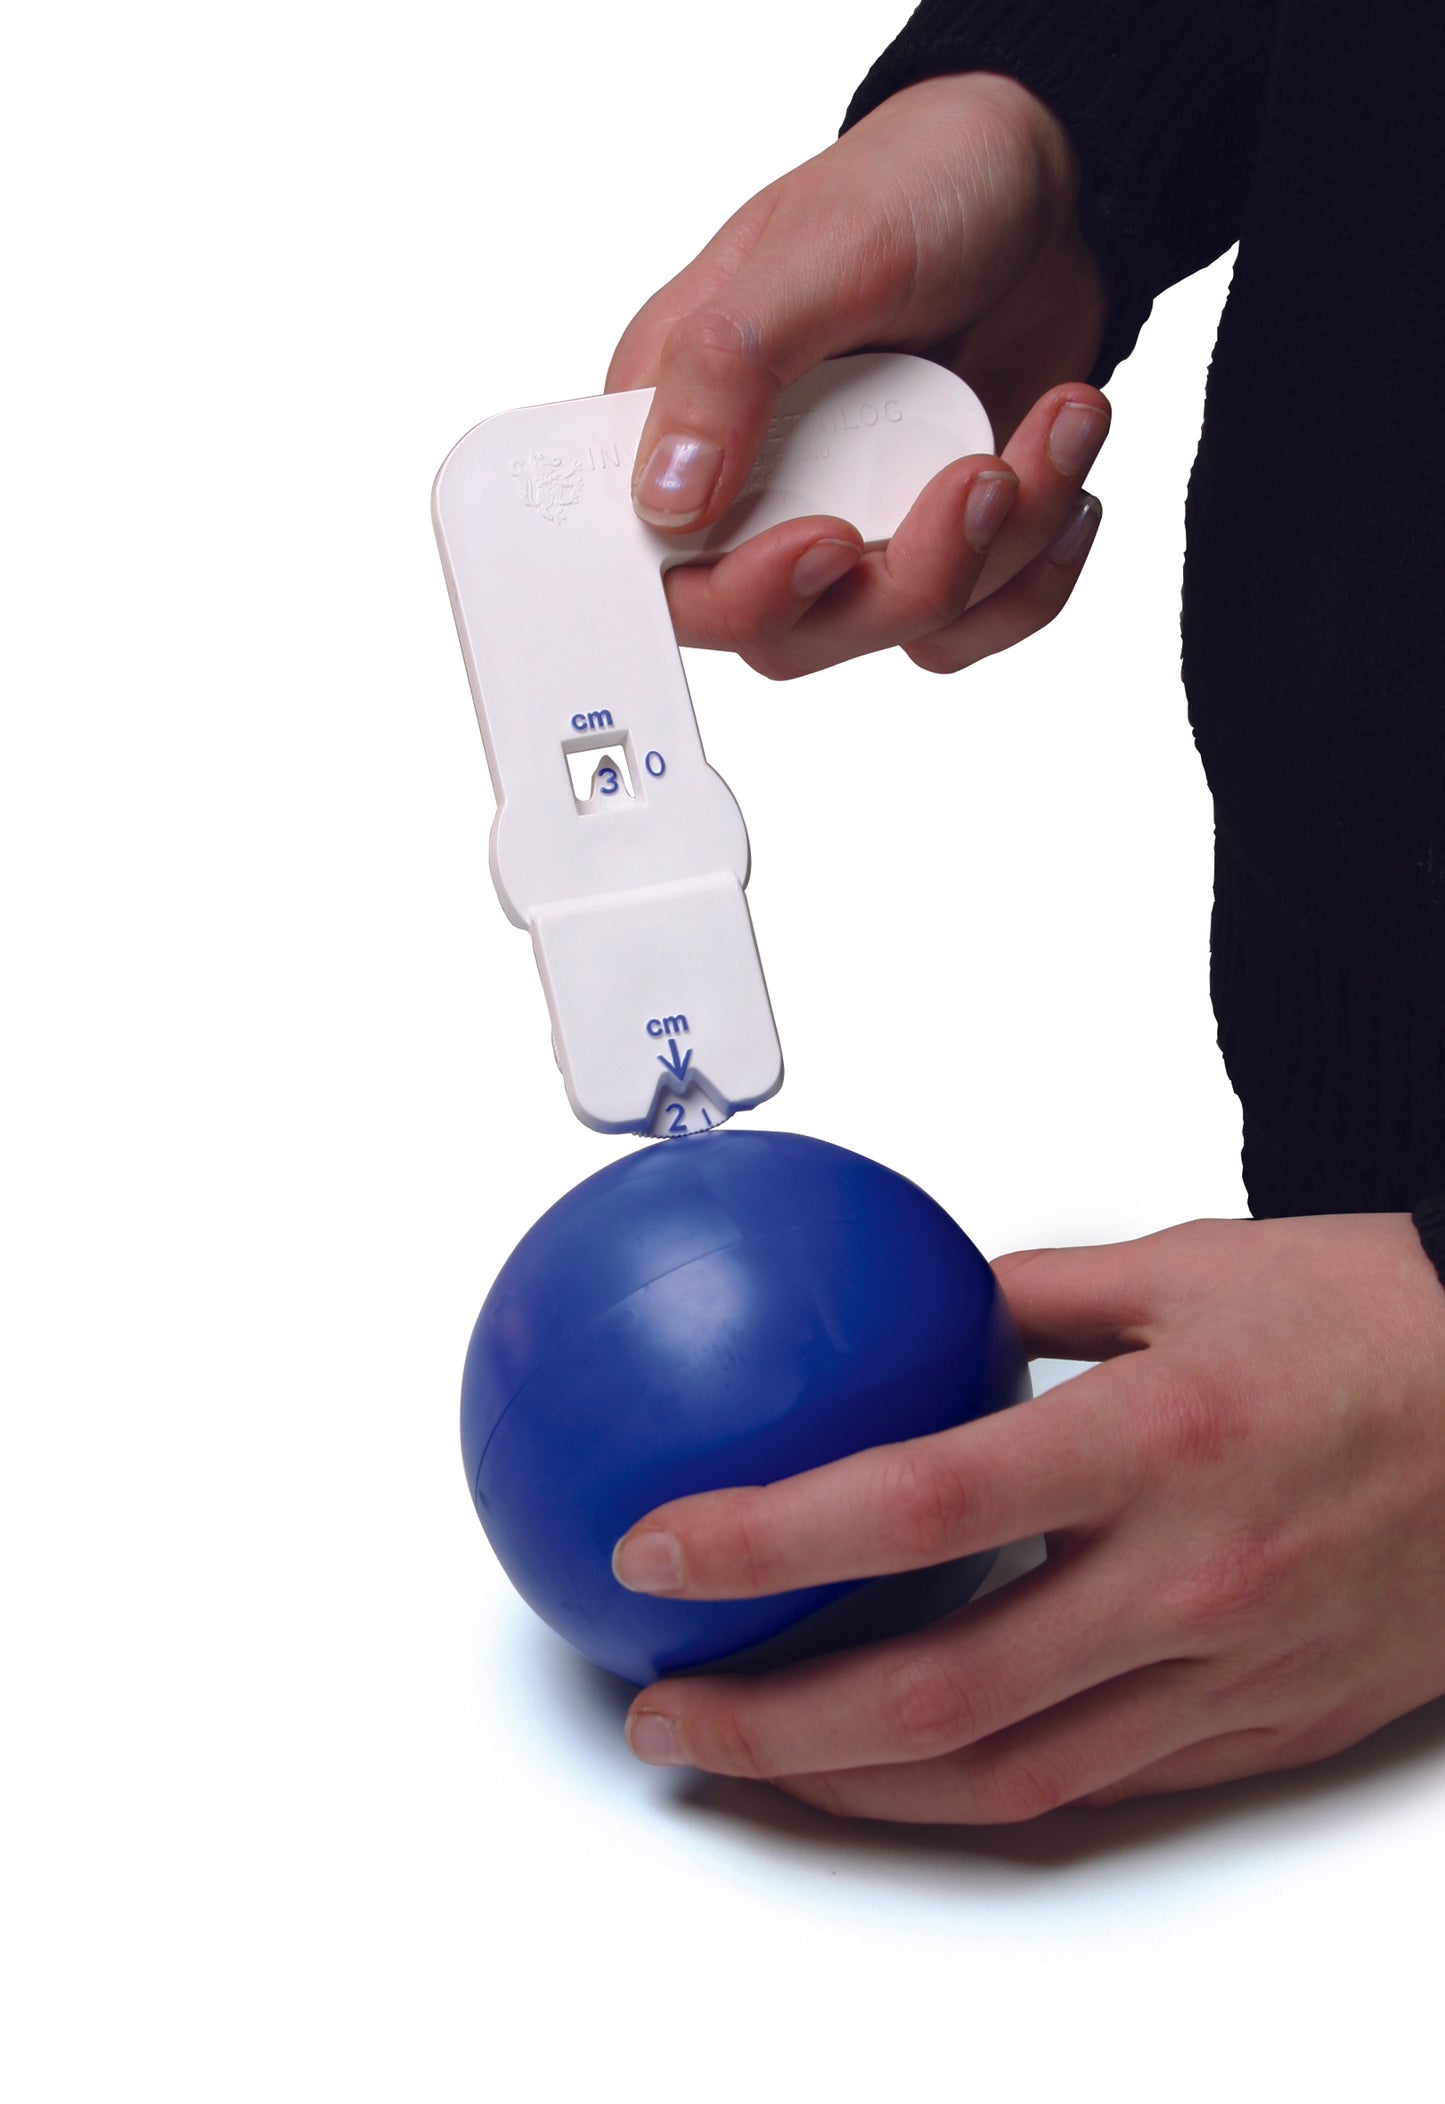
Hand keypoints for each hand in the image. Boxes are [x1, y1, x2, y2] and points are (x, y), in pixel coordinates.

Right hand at [605, 73, 1112, 679]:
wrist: (1057, 180)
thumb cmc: (919, 182)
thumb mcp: (816, 248)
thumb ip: (724, 369)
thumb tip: (665, 499)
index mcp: (686, 422)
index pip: (666, 576)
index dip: (740, 596)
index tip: (829, 540)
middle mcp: (758, 494)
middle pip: (789, 636)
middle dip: (902, 582)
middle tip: (981, 477)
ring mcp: (852, 527)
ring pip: (898, 633)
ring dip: (1001, 548)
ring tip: (1059, 420)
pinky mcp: (936, 547)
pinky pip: (974, 628)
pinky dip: (1035, 573)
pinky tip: (1066, 466)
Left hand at [612, 1215, 1444, 1821]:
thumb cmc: (1385, 1325)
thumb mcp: (1191, 1264)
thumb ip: (1034, 1289)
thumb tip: (917, 1300)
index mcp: (1158, 1442)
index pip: (920, 1502)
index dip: (771, 1539)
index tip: (663, 1545)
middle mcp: (1188, 1581)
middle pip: (941, 1695)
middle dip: (775, 1724)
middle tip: (667, 1710)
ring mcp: (1230, 1674)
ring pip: (1009, 1776)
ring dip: (857, 1785)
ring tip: (755, 1761)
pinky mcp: (1266, 1729)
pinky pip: (1102, 1783)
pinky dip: (981, 1785)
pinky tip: (908, 1763)